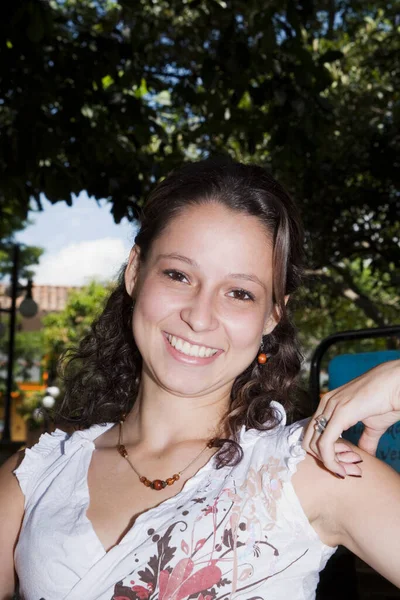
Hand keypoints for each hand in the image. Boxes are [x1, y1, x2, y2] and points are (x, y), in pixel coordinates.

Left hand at [302, 359, 399, 477]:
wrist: (398, 384)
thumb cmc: (388, 400)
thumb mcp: (373, 425)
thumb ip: (365, 440)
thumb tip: (365, 456)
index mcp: (329, 404)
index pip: (313, 434)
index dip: (324, 454)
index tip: (342, 465)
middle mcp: (325, 403)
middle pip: (309, 440)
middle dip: (324, 461)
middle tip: (344, 471)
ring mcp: (331, 406)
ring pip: (314, 444)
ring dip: (330, 464)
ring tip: (348, 470)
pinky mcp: (340, 413)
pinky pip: (325, 444)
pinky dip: (330, 461)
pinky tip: (342, 469)